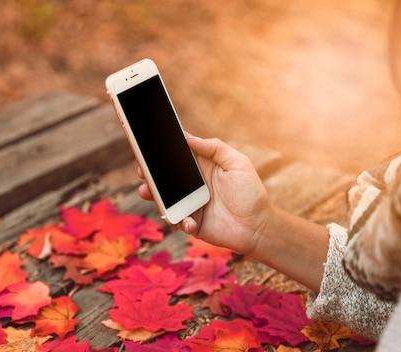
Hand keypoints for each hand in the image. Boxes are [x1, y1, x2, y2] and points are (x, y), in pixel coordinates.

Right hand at [138, 135, 271, 255]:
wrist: (258, 227)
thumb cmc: (251, 193)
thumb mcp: (237, 163)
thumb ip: (214, 148)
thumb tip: (187, 137)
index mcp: (202, 167)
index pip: (178, 156)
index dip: (162, 151)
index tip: (148, 146)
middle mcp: (193, 184)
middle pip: (165, 177)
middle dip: (150, 173)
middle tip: (142, 170)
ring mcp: (190, 203)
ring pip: (164, 198)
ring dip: (153, 195)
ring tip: (147, 192)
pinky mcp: (191, 222)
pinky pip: (176, 220)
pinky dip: (178, 220)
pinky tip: (189, 221)